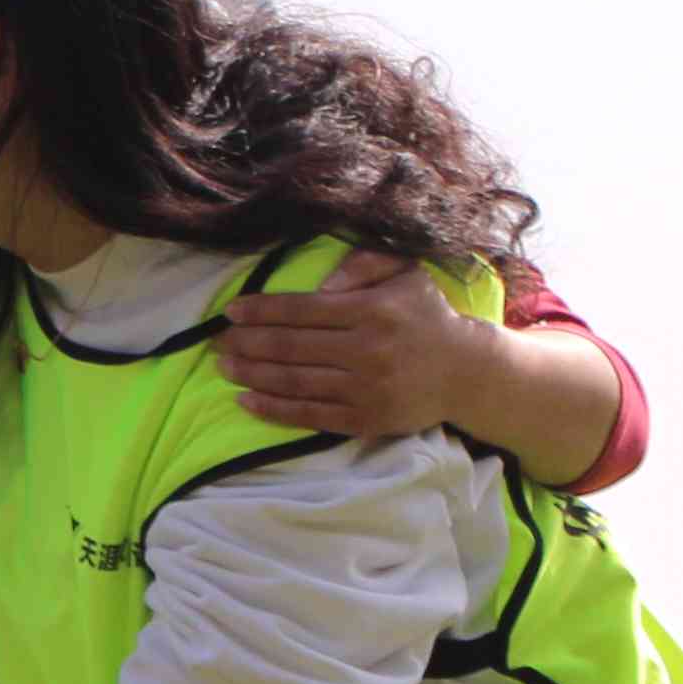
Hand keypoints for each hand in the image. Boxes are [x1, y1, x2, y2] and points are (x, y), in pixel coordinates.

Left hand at [213, 251, 472, 437]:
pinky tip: (246, 400)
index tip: (232, 312)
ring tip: (223, 367)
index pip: (303, 310)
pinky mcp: (365, 419)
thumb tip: (319, 286)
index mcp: (372, 311)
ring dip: (251, 375)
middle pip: (291, 347)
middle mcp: (367, 350)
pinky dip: (273, 409)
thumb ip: (363, 264)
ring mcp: (365, 388)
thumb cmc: (426, 316)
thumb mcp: (405, 273)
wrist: (466, 372)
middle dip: (247, 344)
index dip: (262, 311)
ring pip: (294, 382)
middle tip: (216, 342)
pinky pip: (309, 415)